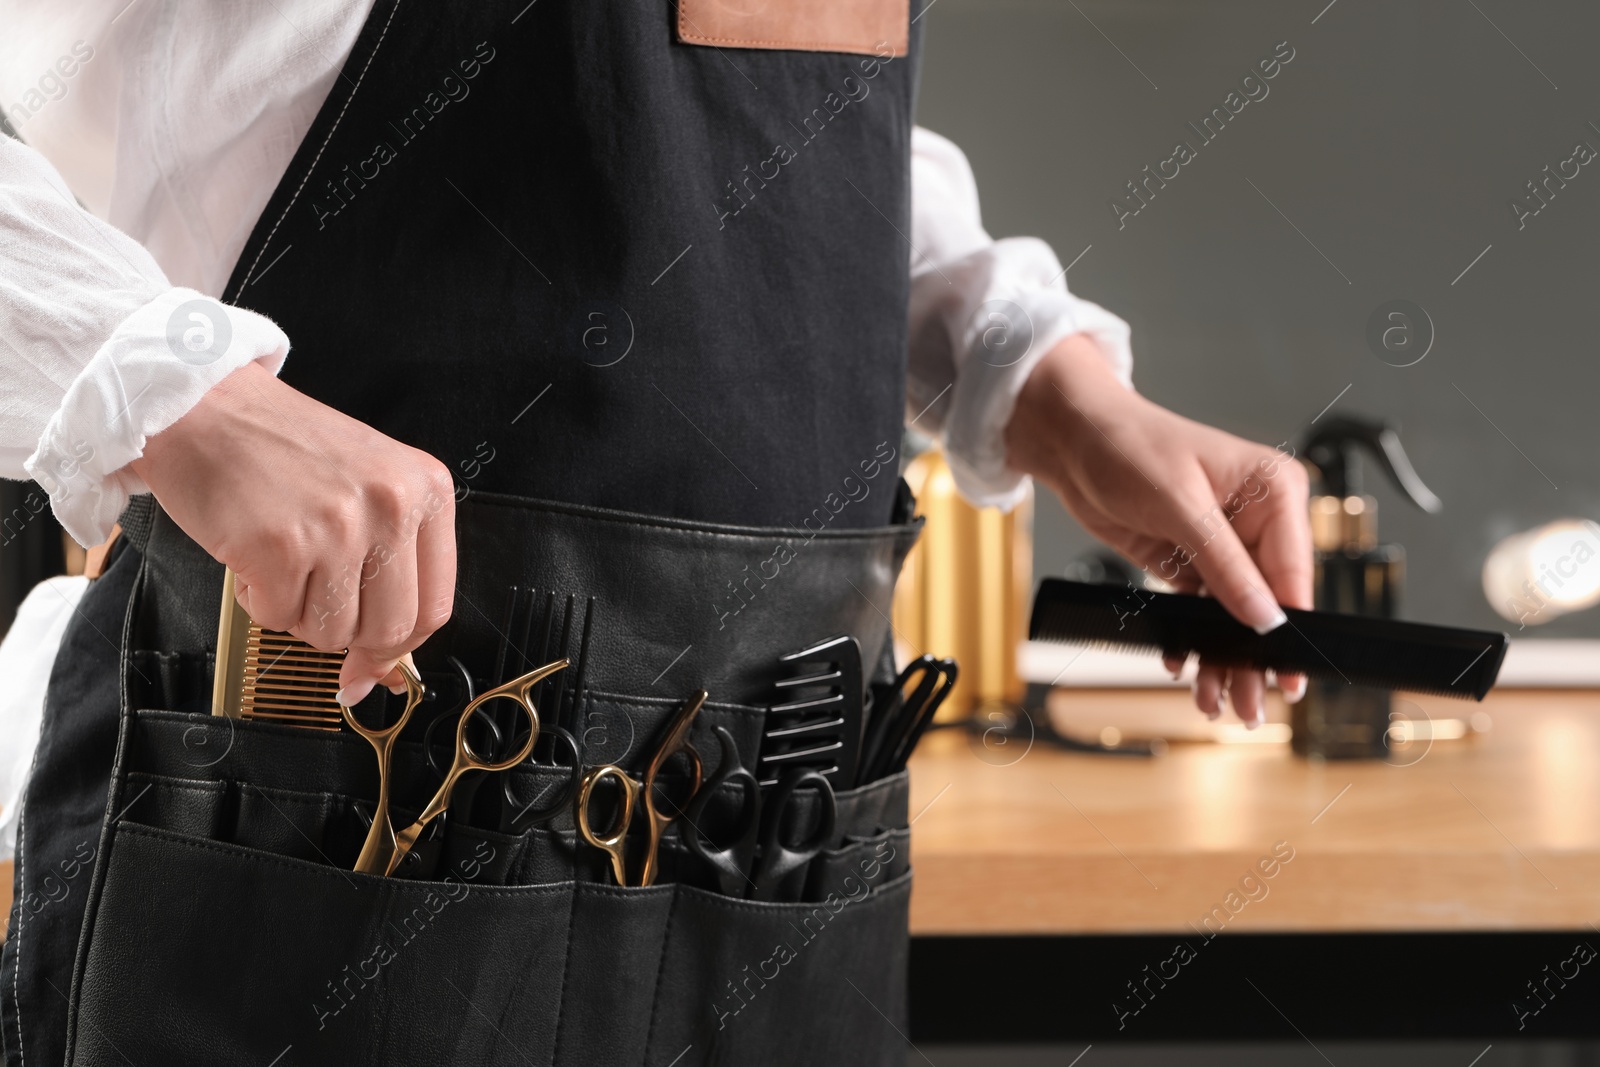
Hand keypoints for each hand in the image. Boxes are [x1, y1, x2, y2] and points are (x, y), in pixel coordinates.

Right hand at [129, 362, 456, 704]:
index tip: (377, 664)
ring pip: (332, 633)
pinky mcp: (280, 546)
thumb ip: (389, 565)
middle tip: (315, 603)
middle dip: (348, 635)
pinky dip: (257, 599)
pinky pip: (277, 619)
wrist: (200, 404)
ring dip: (298, 611)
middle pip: (389, 629)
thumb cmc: (277, 445)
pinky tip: (253, 553)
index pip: (434, 605)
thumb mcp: (365, 486)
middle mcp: (391, 507)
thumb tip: (382, 666)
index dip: (401, 647)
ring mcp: (338, 528)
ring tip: (283, 558)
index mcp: (424, 491)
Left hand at [1004, 334, 1312, 726]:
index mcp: (1274, 490)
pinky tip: (1183, 664)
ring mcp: (1224, 543)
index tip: (1287, 669)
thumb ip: (1225, 565)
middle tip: (1252, 704)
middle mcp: (1257, 519)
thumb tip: (1264, 617)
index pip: (1293, 569)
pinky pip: (1201, 610)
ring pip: (1235, 613)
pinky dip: (1193, 638)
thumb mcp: (1180, 505)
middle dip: (1255, 652)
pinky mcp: (1191, 560)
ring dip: (1223, 655)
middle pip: (1267, 600)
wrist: (1073, 441)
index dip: (1290, 623)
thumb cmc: (1129, 445)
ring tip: (1214, 700)